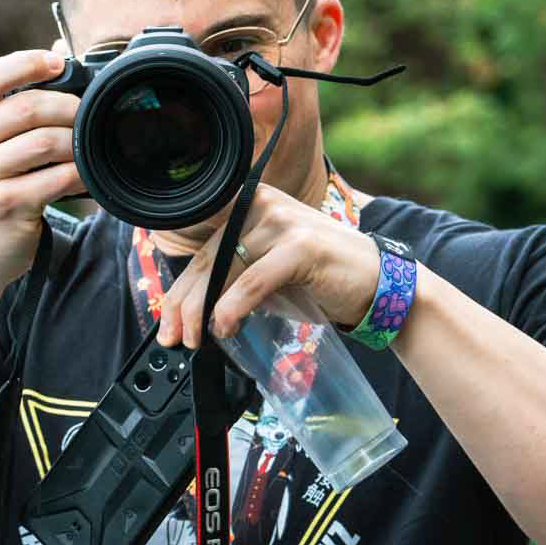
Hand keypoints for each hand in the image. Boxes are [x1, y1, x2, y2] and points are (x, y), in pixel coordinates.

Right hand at [0, 43, 82, 289]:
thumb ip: (14, 99)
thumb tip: (58, 51)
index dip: (25, 62)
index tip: (58, 63)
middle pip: (26, 107)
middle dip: (68, 106)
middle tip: (88, 114)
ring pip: (46, 141)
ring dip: (77, 141)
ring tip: (88, 146)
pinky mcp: (6, 206)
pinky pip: (59, 177)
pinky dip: (82, 173)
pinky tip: (89, 175)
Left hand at [154, 183, 383, 348]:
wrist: (379, 283)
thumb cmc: (321, 278)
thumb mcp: (269, 274)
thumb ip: (234, 280)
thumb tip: (191, 312)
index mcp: (252, 205)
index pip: (205, 250)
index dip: (180, 290)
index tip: (167, 322)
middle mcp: (263, 205)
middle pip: (209, 260)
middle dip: (183, 305)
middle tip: (173, 337)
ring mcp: (284, 222)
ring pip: (225, 269)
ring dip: (202, 311)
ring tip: (196, 339)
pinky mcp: (301, 246)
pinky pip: (253, 280)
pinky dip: (232, 307)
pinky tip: (225, 328)